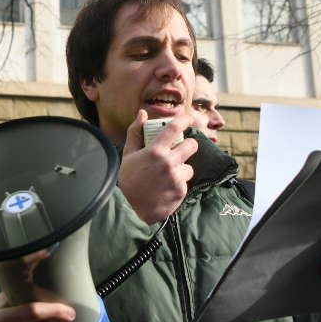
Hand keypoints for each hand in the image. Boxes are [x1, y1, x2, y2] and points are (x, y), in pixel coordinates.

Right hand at [116, 110, 195, 224]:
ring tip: (169, 175)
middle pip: (192, 145)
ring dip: (182, 169)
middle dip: (190, 145)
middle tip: (184, 148)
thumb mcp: (128, 154)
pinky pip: (185, 182)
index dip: (185, 120)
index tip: (188, 119)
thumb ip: (135, 132)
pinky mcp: (181, 191)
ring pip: (189, 167)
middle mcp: (167, 162)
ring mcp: (175, 177)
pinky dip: (179, 183)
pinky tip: (167, 187)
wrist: (131, 208)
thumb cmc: (129, 178)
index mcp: (154, 151)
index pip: (174, 128)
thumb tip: (142, 113)